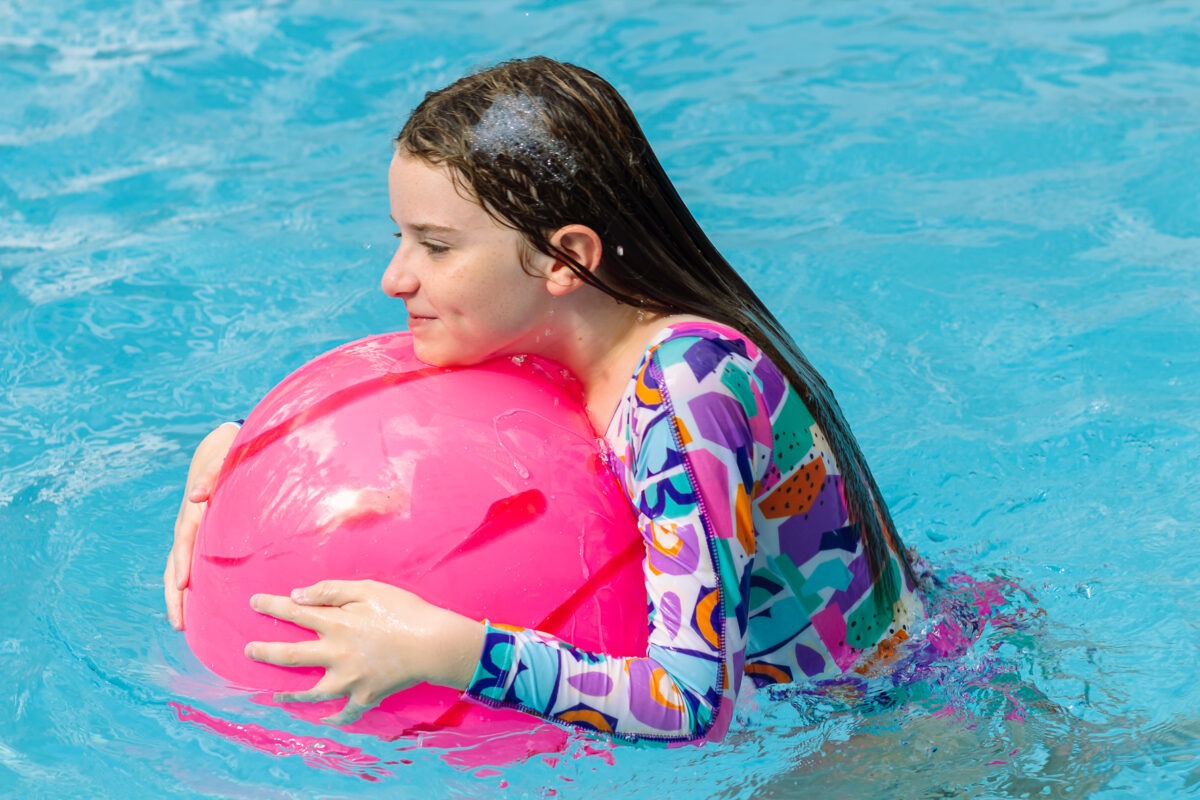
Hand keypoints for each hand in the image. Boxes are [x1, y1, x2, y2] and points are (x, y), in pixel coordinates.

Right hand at [164, 422, 240, 629]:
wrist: (217, 450)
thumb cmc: (225, 455)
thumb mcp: (221, 458)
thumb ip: (211, 475)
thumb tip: (195, 496)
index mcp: (192, 512)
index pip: (184, 541)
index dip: (181, 563)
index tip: (181, 585)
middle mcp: (186, 526)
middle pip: (175, 563)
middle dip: (174, 594)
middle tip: (178, 623)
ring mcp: (190, 533)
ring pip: (177, 568)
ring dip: (177, 596)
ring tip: (181, 624)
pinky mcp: (197, 537)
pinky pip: (189, 564)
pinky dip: (187, 586)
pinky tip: (195, 607)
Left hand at [244, 580, 484, 725]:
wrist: (434, 644)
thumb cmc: (405, 611)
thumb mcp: (369, 589)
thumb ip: (331, 591)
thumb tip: (298, 595)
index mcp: (337, 624)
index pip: (296, 612)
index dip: (273, 606)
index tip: (253, 602)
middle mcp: (336, 654)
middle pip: (292, 655)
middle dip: (266, 652)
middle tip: (249, 651)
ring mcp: (350, 680)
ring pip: (311, 692)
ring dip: (290, 694)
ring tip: (275, 696)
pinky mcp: (366, 697)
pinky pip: (345, 713)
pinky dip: (334, 718)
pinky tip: (324, 719)